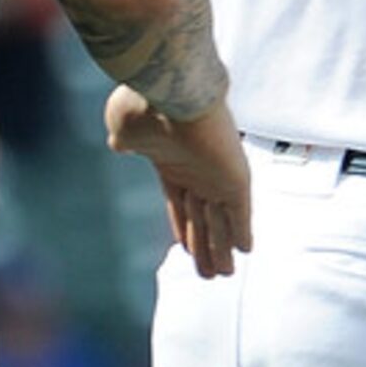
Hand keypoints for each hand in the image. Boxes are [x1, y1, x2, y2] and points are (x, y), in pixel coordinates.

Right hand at [104, 89, 251, 277]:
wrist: (167, 92)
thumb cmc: (145, 106)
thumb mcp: (126, 129)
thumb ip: (127, 142)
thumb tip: (120, 144)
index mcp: (171, 166)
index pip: (180, 205)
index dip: (184, 227)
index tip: (185, 248)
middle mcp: (196, 174)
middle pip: (202, 219)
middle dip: (205, 247)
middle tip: (210, 272)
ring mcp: (216, 176)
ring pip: (220, 222)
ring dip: (221, 249)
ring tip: (223, 274)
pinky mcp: (234, 178)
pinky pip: (240, 212)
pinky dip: (241, 231)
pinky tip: (245, 250)